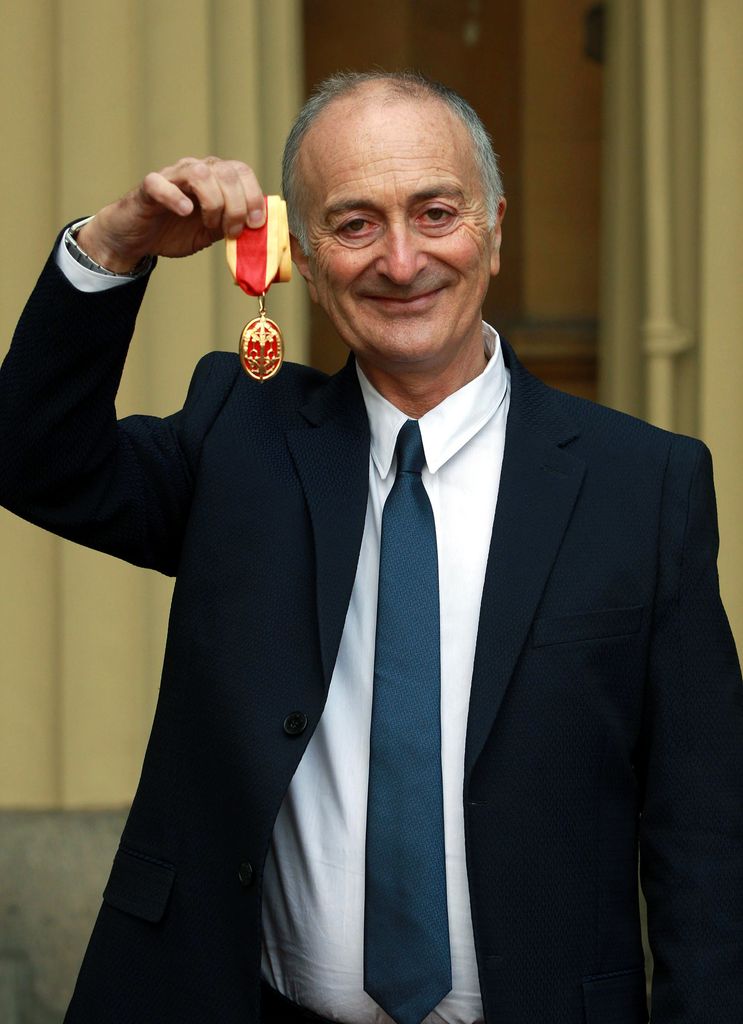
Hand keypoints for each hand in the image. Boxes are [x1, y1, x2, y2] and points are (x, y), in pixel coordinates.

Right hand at [76, 157, 265, 272]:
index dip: (254, 197)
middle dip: (236, 206)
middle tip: (232, 231)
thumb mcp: (213, 232)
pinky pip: (161, 183)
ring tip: (210, 225)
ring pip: (200, 173)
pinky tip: (185, 212)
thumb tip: (264, 232)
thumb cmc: (176, 231)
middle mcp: (195, 170)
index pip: (242, 172)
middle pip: (226, 172)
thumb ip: (236, 227)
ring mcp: (171, 176)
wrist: (138, 238)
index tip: (256, 224)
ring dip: (213, 203)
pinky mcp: (149, 187)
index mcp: (214, 178)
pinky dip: (176, 197)